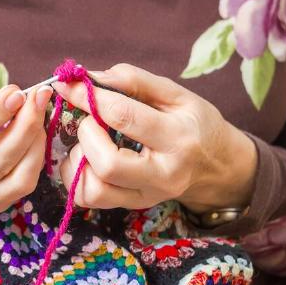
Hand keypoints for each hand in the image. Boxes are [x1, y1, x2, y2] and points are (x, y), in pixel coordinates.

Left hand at [54, 63, 256, 212]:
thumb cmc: (194, 124)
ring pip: (93, 188)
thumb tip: (89, 78)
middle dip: (86, 134)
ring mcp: (145, 196)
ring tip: (90, 142)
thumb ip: (134, 81)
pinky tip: (87, 159)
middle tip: (90, 121)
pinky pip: (88, 198)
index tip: (69, 85)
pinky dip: (76, 177)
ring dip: (79, 159)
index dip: (89, 97)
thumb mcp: (176, 94)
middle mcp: (162, 174)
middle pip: (107, 163)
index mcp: (178, 138)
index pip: (123, 116)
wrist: (216, 166)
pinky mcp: (130, 206)